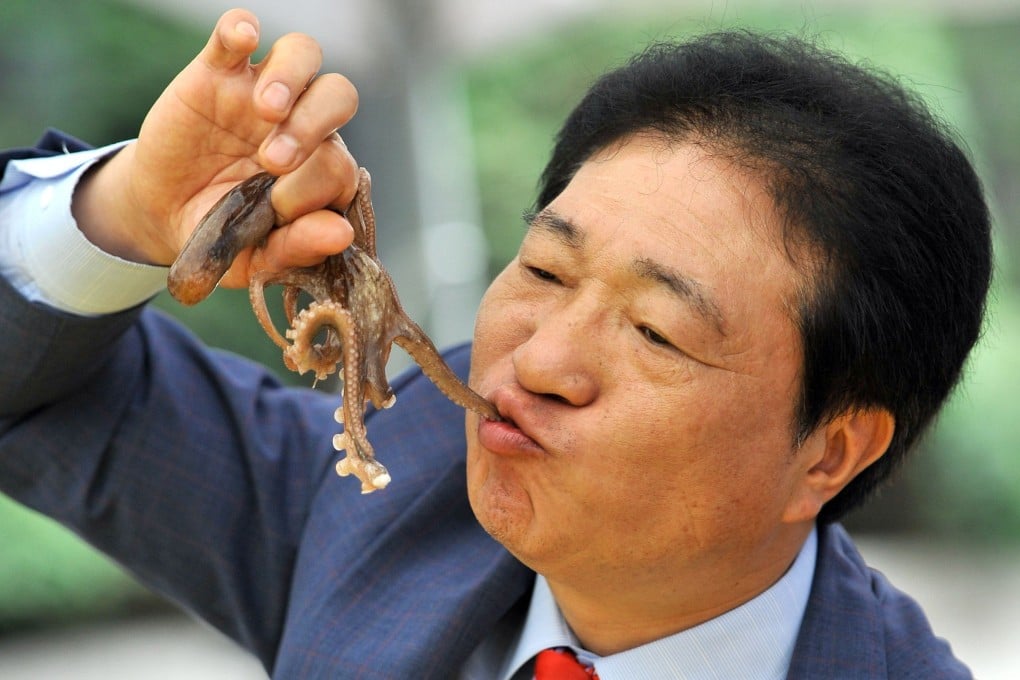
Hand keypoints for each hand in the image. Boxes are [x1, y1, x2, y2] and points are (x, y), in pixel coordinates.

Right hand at [72, 8, 358, 287]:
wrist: (165, 214)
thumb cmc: (223, 234)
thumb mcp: (256, 257)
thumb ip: (298, 247)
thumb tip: (340, 235)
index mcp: (322, 170)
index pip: (340, 165)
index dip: (315, 187)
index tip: (279, 210)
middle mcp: (303, 123)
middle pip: (338, 96)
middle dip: (313, 127)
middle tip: (274, 161)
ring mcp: (262, 93)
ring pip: (301, 55)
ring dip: (290, 79)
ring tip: (266, 110)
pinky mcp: (218, 72)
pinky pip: (235, 35)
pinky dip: (240, 29)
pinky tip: (242, 38)